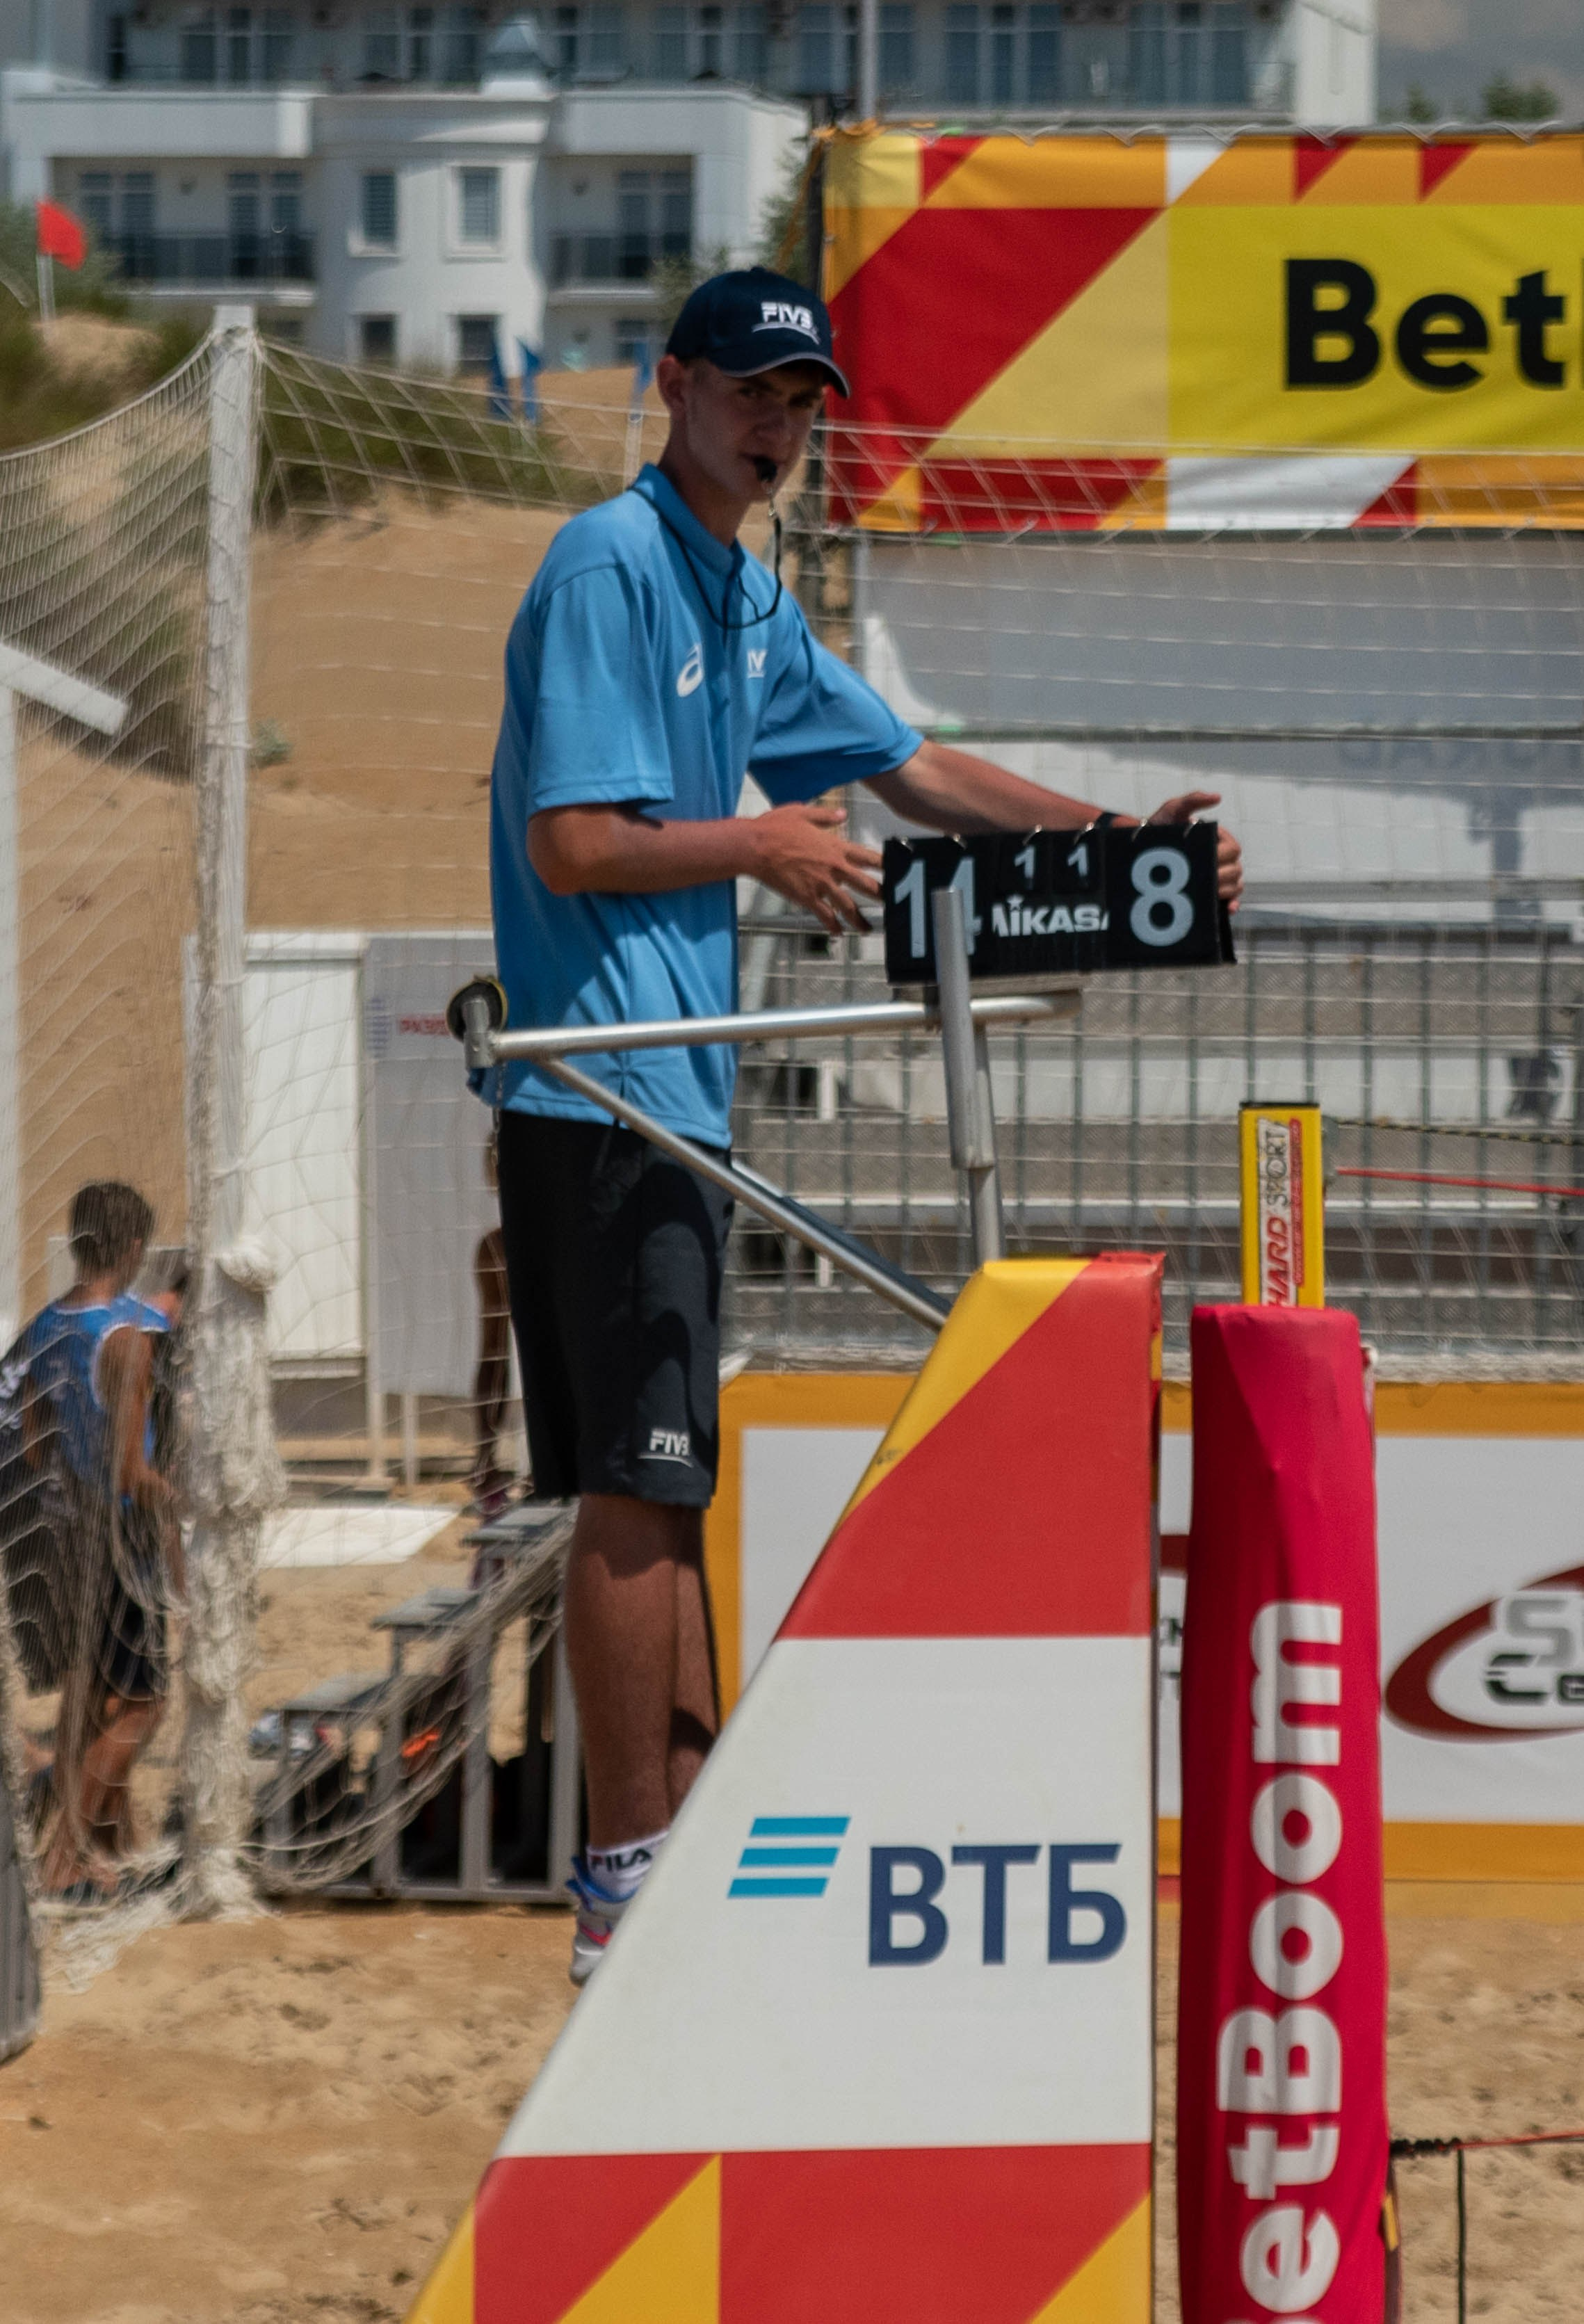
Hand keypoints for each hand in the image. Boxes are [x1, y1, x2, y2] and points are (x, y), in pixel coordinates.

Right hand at [750, 802, 881, 935]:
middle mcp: (833, 867)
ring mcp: (821, 884)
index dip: (886, 865)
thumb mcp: (802, 812)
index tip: (897, 871)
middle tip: (892, 903)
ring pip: (848, 906)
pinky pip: (824, 915)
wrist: (754, 846)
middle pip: (866, 885)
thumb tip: (842, 815)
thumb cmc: (774, 827)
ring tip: (867, 929)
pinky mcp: (806, 897)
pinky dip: (832, 926)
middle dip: (882, 895)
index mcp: (835, 846)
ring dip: (859, 920)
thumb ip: (826, 816)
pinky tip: (837, 933)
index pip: (869, 857)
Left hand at [1145, 789, 1243, 912]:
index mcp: (1220, 839)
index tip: (1207, 858)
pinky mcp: (1215, 893)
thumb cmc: (1162, 827)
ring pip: (1235, 885)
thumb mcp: (1173, 810)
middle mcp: (1224, 858)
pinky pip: (1231, 900)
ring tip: (1206, 891)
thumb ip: (1192, 800)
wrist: (1143, 851)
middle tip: (1202, 877)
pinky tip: (1226, 909)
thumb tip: (1217, 797)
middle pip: (1236, 869)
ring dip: (1224, 890)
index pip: (1233, 849)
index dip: (1222, 856)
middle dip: (1221, 875)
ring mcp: (1221, 877)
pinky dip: (1231, 904)